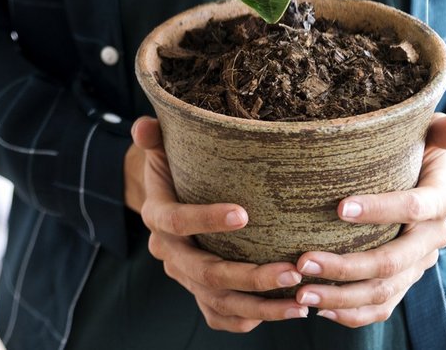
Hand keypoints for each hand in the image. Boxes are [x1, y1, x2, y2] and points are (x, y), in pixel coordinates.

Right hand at [129, 117, 310, 331]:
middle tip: (290, 270)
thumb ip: (153, 137)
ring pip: (219, 303)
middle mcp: (169, 253)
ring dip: (261, 306)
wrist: (165, 203)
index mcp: (156, 215)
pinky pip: (220, 317)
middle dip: (250, 277)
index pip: (176, 222)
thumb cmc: (173, 170)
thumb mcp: (161, 149)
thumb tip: (144, 125)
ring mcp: (184, 278)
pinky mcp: (199, 294)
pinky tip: (284, 312)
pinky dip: (249, 320)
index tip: (243, 214)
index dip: (205, 219)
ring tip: (301, 301)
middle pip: (206, 274)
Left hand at [293, 114, 445, 326]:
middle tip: (303, 260)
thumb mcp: (431, 132)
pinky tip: (322, 309)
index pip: (414, 208)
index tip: (339, 207)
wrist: (437, 180)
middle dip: (348, 265)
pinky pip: (383, 305)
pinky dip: (354, 313)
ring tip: (302, 291)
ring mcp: (419, 264)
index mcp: (440, 201)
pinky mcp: (404, 281)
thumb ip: (444, 129)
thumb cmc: (423, 149)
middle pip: (394, 261)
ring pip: (385, 290)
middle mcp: (432, 239)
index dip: (381, 209)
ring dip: (343, 295)